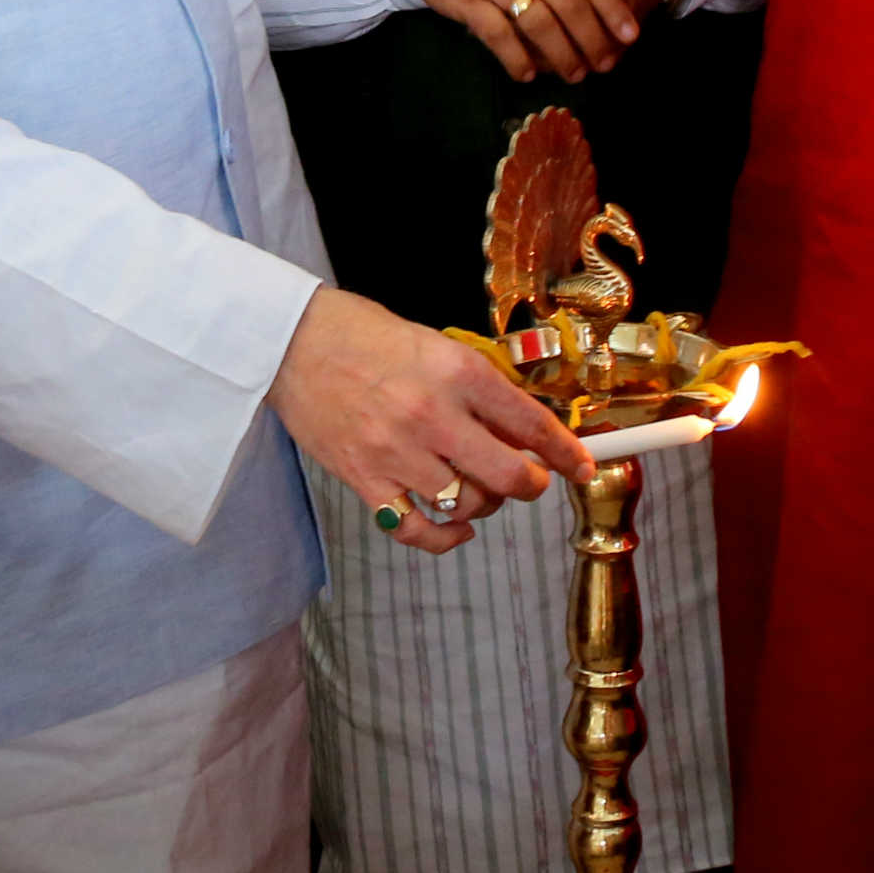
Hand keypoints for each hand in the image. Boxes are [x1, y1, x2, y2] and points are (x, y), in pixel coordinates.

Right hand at [273, 286, 578, 553]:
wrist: (292, 342)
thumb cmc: (363, 335)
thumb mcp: (436, 344)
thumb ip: (478, 388)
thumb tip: (522, 428)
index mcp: (456, 372)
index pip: (530, 423)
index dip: (566, 452)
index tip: (581, 465)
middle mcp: (431, 415)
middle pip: (508, 475)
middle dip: (531, 484)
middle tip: (530, 480)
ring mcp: (396, 452)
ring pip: (468, 504)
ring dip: (485, 502)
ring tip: (479, 486)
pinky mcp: (365, 479)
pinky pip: (418, 528)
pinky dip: (446, 537)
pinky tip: (456, 526)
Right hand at [419, 0, 648, 81]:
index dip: (612, 8)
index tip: (631, 34)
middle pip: (567, 6)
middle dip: (592, 40)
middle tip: (606, 65)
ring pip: (537, 23)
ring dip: (559, 54)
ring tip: (574, 74)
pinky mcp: (468, 1)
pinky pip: (496, 34)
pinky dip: (514, 57)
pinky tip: (528, 73)